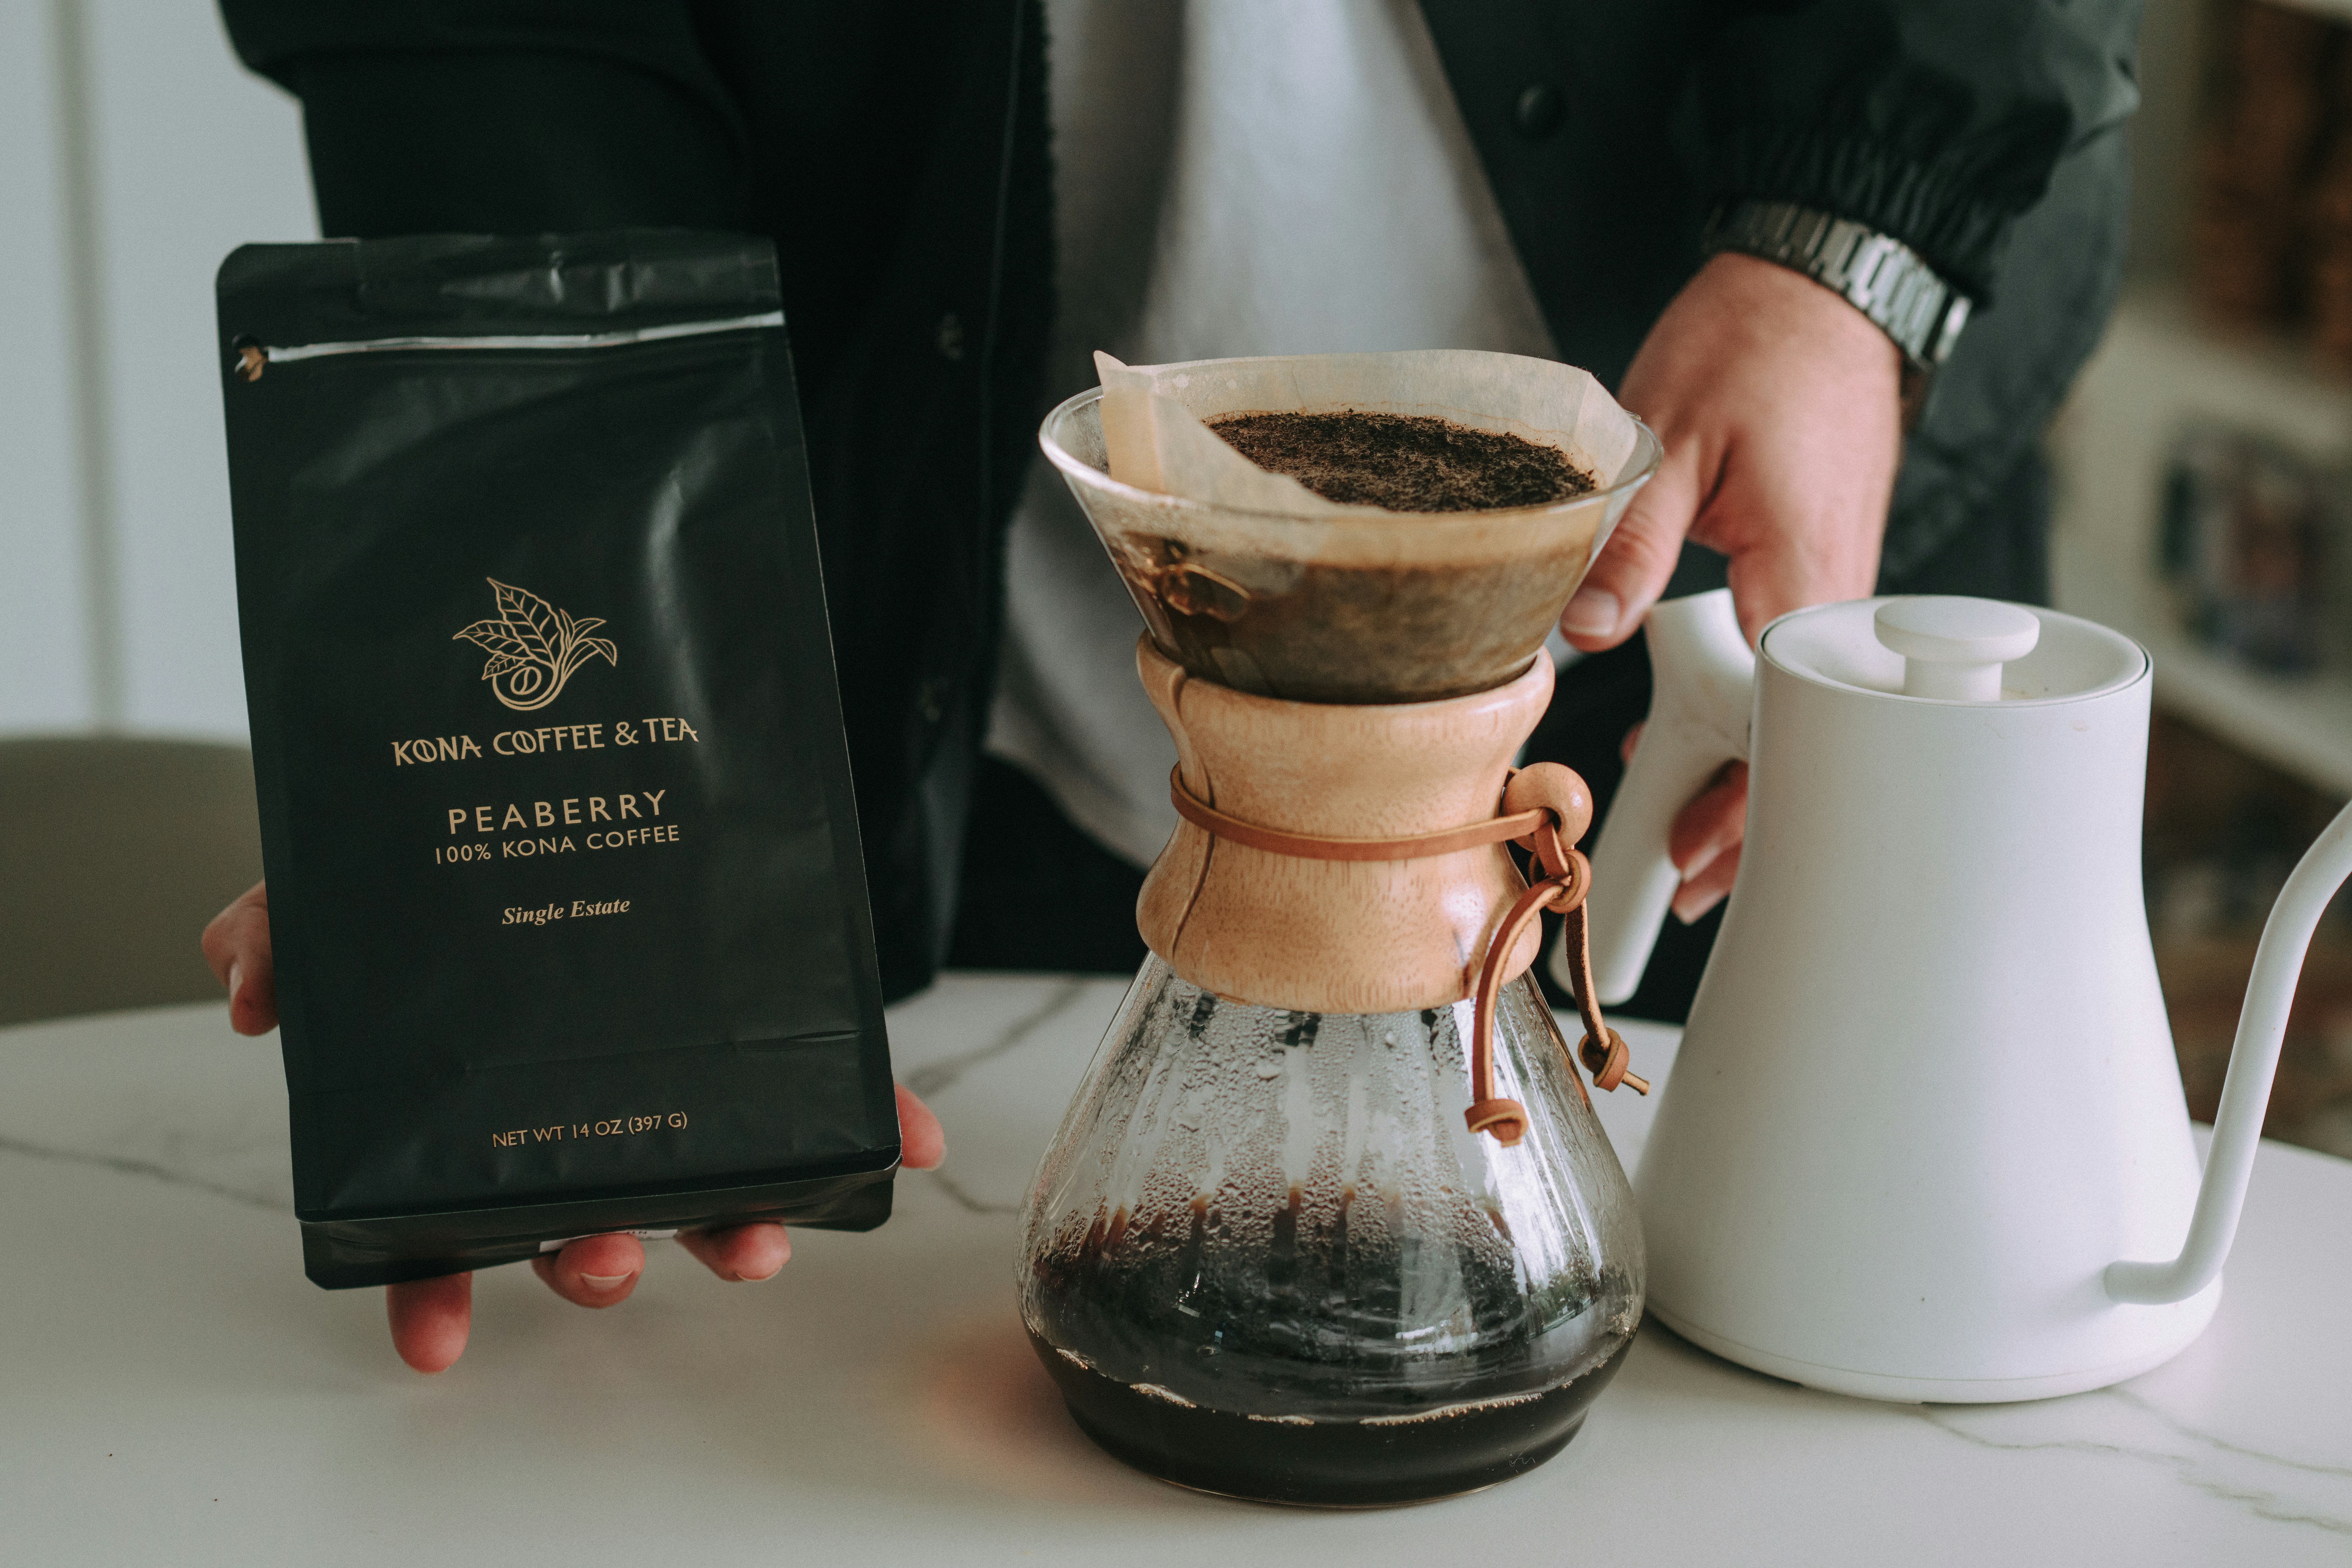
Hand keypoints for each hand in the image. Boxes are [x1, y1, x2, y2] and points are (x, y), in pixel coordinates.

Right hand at [203, 880, 946, 1372]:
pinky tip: (907, 1142)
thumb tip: (243, 982)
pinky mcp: (773, 1047)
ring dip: (731, 1230)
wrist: (586, 770)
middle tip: (605, 1260)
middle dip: (600, 1262)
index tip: (433, 1343)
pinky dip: (875, 1124)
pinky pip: (833, 1100)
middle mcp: (586, 1119)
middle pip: (591, 1226)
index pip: (451, 1228)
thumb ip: (290, 930)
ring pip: (711, 1192)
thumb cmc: (471, 865)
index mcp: (491, 1109)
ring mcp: (683, 1091)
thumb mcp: (362, 886)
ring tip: (750, 1242)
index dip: (434, 1292)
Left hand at [1563, 253, 1902, 919]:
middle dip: (1746, 815)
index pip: (1783, 724)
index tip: (1694, 856)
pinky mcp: (1818, 567)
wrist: (1824, 290)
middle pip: (1800, 739)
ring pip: (1797, 710)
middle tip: (1684, 880)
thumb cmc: (1757, 345)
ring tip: (1684, 832)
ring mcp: (1833, 582)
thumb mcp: (1667, 437)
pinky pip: (1789, 664)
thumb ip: (1628, 542)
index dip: (1742, 805)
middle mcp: (1835, 593)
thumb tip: (1581, 632)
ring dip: (1744, 771)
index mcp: (1805, 572)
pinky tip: (1690, 734)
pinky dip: (1747, 711)